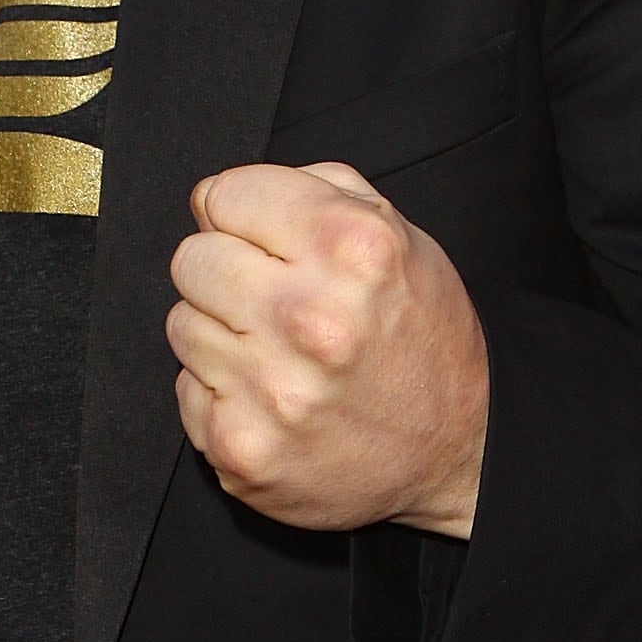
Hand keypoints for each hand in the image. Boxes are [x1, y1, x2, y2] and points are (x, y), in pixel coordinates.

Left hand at [166, 161, 487, 535]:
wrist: (458, 452)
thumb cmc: (419, 337)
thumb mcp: (396, 236)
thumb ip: (310, 189)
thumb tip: (211, 194)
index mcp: (353, 248)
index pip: (224, 193)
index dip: (244, 215)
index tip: (266, 241)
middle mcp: (311, 318)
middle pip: (192, 258)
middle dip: (225, 271)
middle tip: (272, 301)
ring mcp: (273, 390)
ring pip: (182, 323)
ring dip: (221, 333)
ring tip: (280, 354)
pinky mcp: (242, 448)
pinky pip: (186, 389)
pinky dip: (222, 392)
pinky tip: (274, 398)